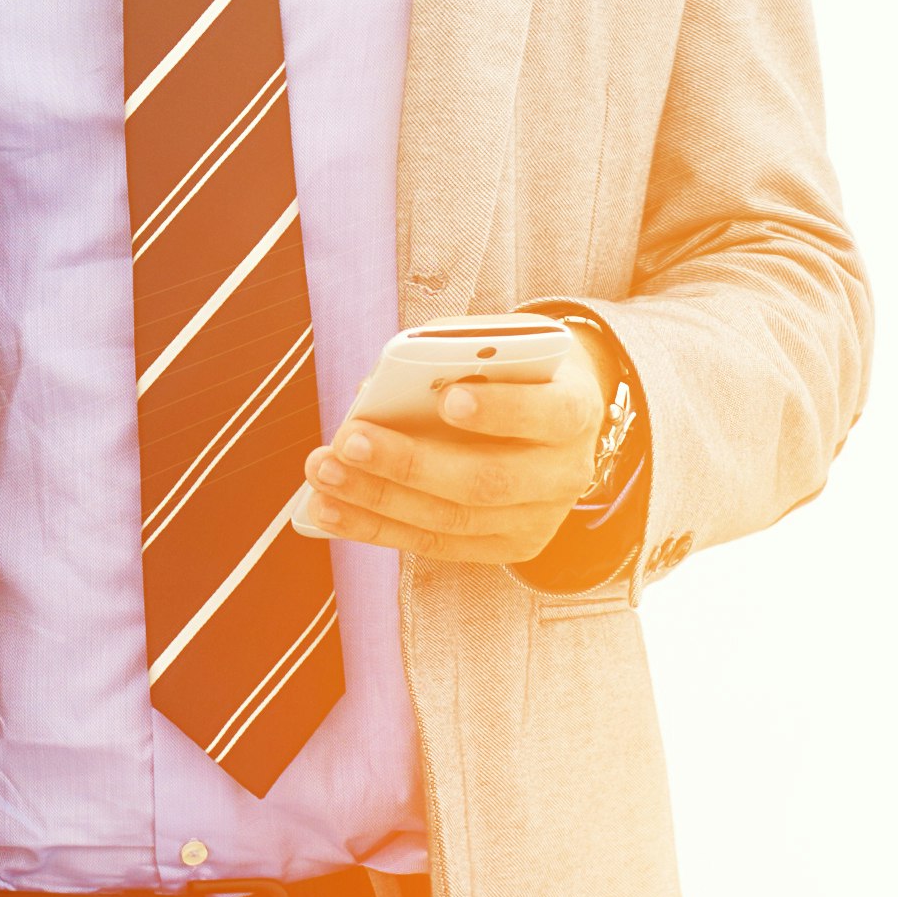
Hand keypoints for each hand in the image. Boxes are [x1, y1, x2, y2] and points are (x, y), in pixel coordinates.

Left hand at [294, 346, 611, 564]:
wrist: (555, 415)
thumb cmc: (511, 371)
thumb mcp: (497, 349)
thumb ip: (450, 359)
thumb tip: (374, 393)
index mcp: (574, 410)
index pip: (548, 413)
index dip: (501, 410)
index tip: (448, 398)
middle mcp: (564, 473)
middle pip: (487, 480)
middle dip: (411, 464)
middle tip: (349, 441)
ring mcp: (538, 519)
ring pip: (453, 520)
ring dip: (378, 501)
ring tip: (323, 477)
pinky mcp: (508, 547)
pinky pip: (436, 544)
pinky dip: (376, 528)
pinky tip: (330, 511)